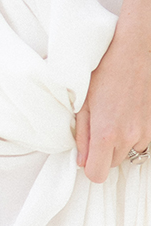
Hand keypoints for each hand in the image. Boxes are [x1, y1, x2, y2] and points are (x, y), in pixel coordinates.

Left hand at [75, 24, 150, 182]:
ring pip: (129, 153)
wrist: (135, 51)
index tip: (89, 156)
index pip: (96, 175)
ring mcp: (145, 131)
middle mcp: (128, 137)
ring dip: (121, 144)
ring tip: (117, 120)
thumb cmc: (106, 73)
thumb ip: (82, 137)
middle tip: (101, 129)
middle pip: (113, 164)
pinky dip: (135, 135)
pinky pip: (143, 141)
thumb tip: (81, 161)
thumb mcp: (84, 105)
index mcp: (105, 134)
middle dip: (104, 153)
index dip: (91, 168)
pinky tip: (129, 116)